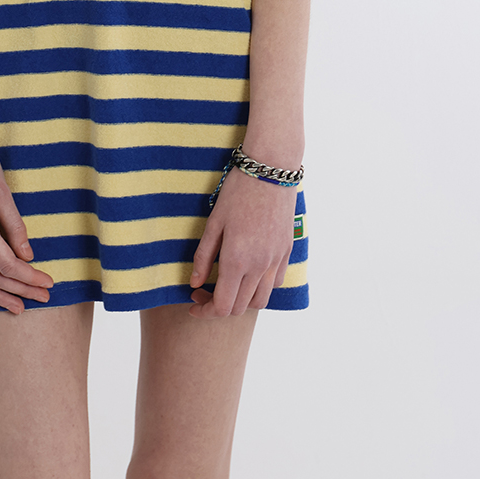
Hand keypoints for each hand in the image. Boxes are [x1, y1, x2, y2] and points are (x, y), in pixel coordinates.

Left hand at [191, 163, 298, 315]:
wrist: (271, 168)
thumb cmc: (238, 190)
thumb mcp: (214, 222)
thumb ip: (203, 257)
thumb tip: (195, 284)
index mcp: (237, 261)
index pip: (222, 307)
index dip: (205, 310)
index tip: (193, 302)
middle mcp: (259, 267)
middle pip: (240, 308)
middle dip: (219, 306)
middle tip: (204, 289)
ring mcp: (275, 260)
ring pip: (260, 301)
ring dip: (242, 301)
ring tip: (228, 284)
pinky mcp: (286, 251)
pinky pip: (275, 283)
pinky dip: (261, 287)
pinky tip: (249, 272)